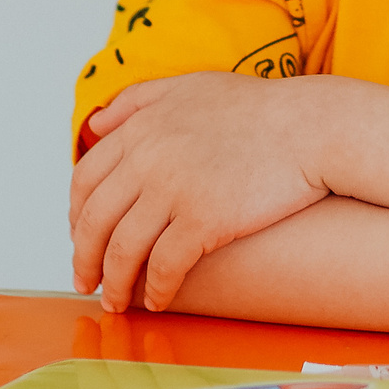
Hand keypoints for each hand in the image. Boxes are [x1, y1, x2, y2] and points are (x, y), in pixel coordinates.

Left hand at [71, 73, 328, 311]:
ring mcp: (174, 189)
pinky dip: (155, 290)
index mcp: (141, 127)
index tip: (80, 239)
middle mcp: (148, 156)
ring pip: (123, 249)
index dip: (77, 216)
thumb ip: (136, 101)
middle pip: (95, 219)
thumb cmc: (258, 109)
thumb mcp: (189, 86)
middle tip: (86, 282)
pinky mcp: (204, 219)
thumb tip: (95, 126)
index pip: (85, 180)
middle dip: (84, 258)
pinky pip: (164, 266)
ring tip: (118, 302)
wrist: (311, 127)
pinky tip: (158, 302)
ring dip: (114, 283)